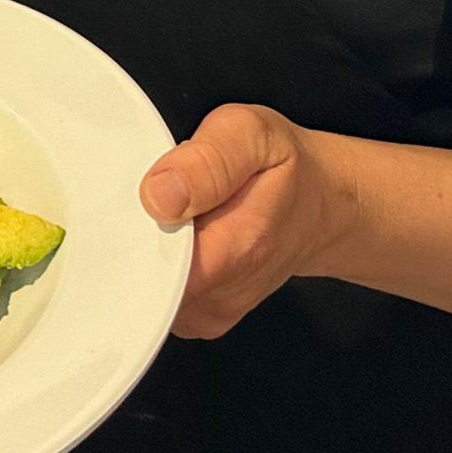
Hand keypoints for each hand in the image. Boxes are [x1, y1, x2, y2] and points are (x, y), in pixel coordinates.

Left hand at [139, 104, 356, 340]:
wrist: (321, 208)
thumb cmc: (287, 169)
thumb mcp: (253, 135)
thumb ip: (207, 161)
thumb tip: (159, 195)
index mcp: (234, 249)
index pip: (146, 261)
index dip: (130, 226)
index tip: (143, 197)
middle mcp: (220, 293)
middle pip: (138, 275)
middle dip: (136, 233)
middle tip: (164, 196)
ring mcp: (208, 310)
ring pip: (145, 286)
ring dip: (150, 247)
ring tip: (181, 215)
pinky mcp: (201, 317)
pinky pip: (156, 296)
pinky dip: (158, 263)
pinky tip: (183, 237)